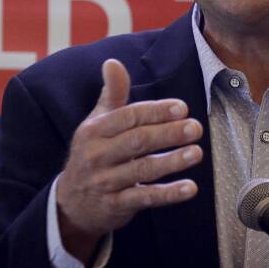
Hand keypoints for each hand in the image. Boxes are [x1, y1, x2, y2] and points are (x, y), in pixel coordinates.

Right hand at [56, 59, 203, 262]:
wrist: (71, 203)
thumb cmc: (93, 154)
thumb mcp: (96, 124)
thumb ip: (112, 95)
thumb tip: (112, 62)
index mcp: (94, 131)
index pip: (128, 117)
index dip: (156, 112)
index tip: (182, 108)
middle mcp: (97, 155)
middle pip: (137, 141)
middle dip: (168, 133)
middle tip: (195, 128)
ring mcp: (105, 182)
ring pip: (142, 170)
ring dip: (172, 161)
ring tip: (197, 153)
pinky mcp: (116, 205)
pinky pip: (145, 198)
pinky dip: (168, 194)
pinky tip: (190, 188)